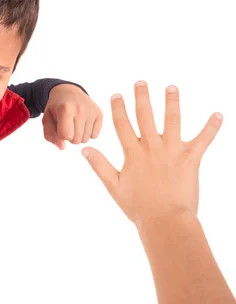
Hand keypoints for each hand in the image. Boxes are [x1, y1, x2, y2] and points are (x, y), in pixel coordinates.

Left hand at [42, 84, 102, 149]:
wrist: (69, 91)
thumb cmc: (56, 108)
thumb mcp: (47, 119)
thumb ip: (50, 135)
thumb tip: (62, 147)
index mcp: (66, 109)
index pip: (66, 136)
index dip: (61, 134)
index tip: (59, 126)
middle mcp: (81, 109)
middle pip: (76, 140)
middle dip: (70, 136)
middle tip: (67, 124)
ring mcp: (92, 111)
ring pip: (85, 139)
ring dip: (78, 135)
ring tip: (74, 122)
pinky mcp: (99, 114)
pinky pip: (94, 136)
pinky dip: (88, 132)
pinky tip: (83, 122)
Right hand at [82, 81, 222, 226]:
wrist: (165, 221)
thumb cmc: (138, 207)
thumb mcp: (113, 186)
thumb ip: (99, 165)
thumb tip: (85, 149)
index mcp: (133, 154)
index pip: (122, 124)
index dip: (118, 108)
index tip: (116, 95)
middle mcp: (152, 148)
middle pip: (146, 116)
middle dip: (142, 97)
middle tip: (140, 82)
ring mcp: (172, 152)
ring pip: (172, 121)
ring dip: (172, 102)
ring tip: (171, 87)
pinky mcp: (191, 159)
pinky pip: (203, 140)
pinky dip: (211, 127)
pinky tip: (218, 114)